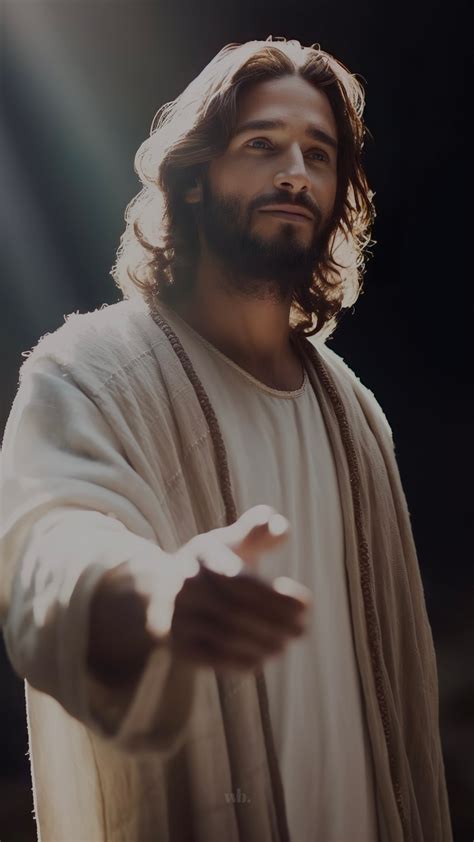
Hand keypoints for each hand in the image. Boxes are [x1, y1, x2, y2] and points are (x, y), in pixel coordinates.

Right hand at [151, 504, 311, 672]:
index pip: (241, 581)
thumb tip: (281, 527)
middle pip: (236, 611)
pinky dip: (244, 660)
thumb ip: (258, 531)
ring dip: (264, 643)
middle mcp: (185, 588)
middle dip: (276, 622)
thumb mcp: (230, 542)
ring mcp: (178, 619)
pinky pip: (214, 658)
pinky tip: (264, 656)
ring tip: (286, 643)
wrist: (159, 594)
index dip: (276, 597)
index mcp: (202, 557)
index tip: (306, 605)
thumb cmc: (211, 565)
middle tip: (302, 629)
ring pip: (227, 637)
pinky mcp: (179, 647)